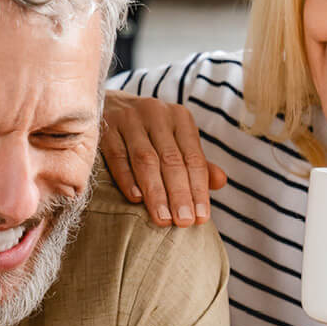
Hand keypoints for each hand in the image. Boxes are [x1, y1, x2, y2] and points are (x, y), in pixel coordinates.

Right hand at [101, 90, 226, 227]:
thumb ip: (195, 162)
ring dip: (155, 192)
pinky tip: (135, 198)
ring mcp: (129, 119)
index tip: (201, 218)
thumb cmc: (148, 130)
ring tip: (162, 218)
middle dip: (179, 194)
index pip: (193, 158)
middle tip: (183, 222)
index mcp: (179, 118)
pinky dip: (127, 178)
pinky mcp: (105, 127)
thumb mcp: (175, 139)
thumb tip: (221, 182)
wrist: (108, 103)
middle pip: (171, 160)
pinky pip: (117, 156)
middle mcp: (156, 114)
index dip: (199, 189)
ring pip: (145, 159)